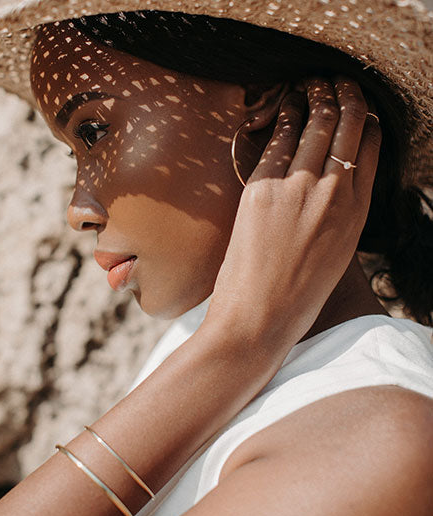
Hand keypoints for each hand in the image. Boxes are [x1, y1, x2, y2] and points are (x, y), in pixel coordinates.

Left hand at [204, 77, 381, 350]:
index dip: (366, 121)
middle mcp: (334, 194)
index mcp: (356, 213)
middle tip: (338, 82)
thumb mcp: (333, 254)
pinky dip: (284, 116)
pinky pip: (279, 139)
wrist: (258, 319)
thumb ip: (337, 214)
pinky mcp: (263, 188)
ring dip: (317, 97)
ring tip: (312, 84)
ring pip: (317, 124)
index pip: (371, 149)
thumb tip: (330, 182)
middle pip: (349, 127)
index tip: (357, 108)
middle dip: (346, 96)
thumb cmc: (295, 296)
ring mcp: (299, 188)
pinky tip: (283, 104)